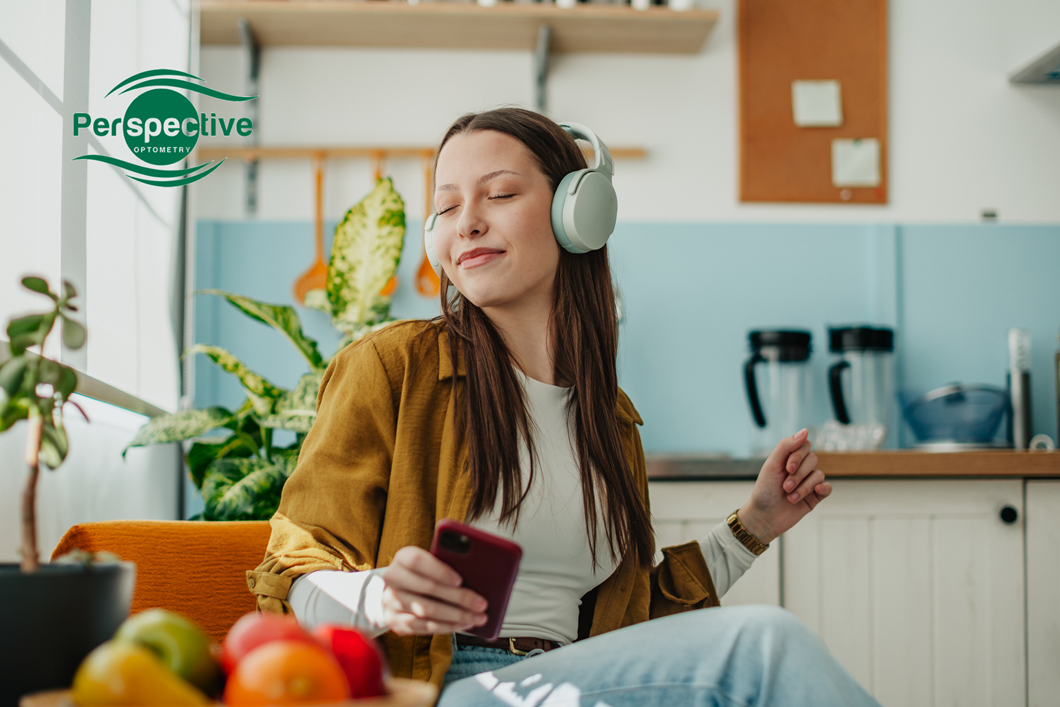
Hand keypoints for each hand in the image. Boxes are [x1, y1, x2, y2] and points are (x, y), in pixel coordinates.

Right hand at [379, 546, 488, 636]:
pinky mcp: (395, 621)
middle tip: (481, 604)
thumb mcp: (430, 563)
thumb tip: (477, 573)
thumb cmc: (422, 574)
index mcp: (403, 557)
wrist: (396, 591)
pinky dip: (446, 626)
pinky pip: (423, 626)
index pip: (417, 561)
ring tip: (477, 617)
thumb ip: (447, 564)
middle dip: (459, 598)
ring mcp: (392, 601)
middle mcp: (393, 578)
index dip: (439, 570)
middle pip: (428, 588)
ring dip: (456, 616)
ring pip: (427, 610)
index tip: (460, 580)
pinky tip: (462, 624)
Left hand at [737, 428, 831, 544]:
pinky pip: (828, 487)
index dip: (798, 455)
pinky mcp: (815, 497)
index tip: (787, 468)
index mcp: (788, 458)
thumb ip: (786, 446)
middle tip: (784, 486)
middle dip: (798, 474)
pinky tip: (817, 491)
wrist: (764, 517)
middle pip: (813, 459)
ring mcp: (808, 482)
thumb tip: (805, 431)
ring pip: (819, 475)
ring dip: (803, 486)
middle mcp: (800, 468)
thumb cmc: (764, 490)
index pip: (804, 445)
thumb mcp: (772, 465)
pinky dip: (824, 488)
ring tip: (789, 497)